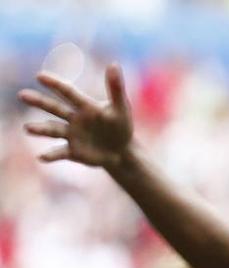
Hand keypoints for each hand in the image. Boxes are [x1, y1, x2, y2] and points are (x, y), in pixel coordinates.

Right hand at [19, 62, 133, 169]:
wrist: (122, 151)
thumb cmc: (120, 125)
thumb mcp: (121, 108)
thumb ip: (116, 88)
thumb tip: (114, 64)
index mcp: (85, 106)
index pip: (68, 92)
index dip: (55, 84)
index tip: (40, 76)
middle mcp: (73, 118)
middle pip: (54, 108)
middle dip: (38, 102)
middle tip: (22, 95)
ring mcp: (71, 135)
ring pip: (53, 130)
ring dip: (40, 129)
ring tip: (27, 128)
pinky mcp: (72, 151)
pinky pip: (60, 152)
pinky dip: (51, 155)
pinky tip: (42, 157)